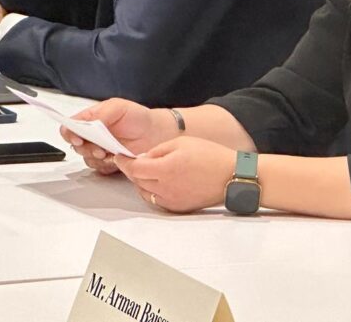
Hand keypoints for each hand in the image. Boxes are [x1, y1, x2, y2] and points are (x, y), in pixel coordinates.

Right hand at [61, 99, 170, 174]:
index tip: (78, 139)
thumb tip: (89, 122)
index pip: (69, 127)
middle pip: (76, 146)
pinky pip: (99, 168)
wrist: (154, 133)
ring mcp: (99, 149)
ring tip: (110, 153)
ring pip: (86, 159)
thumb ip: (102, 114)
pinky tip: (116, 159)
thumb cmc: (137, 117)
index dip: (69, 134)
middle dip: (86, 148)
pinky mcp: (107, 162)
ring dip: (96, 158)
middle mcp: (92, 135)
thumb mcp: (118, 107)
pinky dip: (106, 165)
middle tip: (100, 148)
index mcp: (90, 120)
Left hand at [117, 137, 236, 212]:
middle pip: (137, 181)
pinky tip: (159, 181)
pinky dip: (152, 191)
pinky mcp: (177, 208)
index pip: (134, 168)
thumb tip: (142, 158)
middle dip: (132, 170)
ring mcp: (171, 200)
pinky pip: (156, 200)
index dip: (124, 162)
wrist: (230, 176)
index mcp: (165, 169)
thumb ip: (158, 150)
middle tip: (133, 161)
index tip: (119, 156)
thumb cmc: (210, 156)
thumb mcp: (181, 142)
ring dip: (141, 181)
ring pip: (144, 192)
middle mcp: (165, 188)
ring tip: (148, 171)